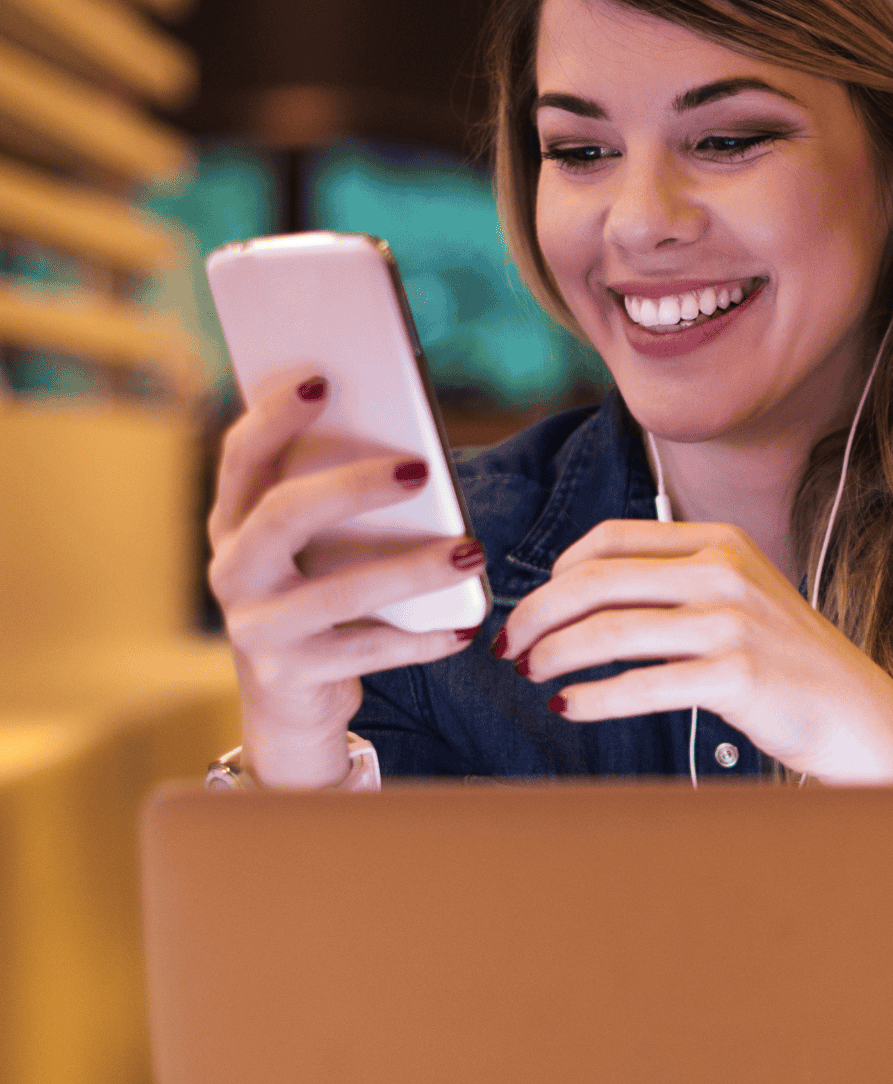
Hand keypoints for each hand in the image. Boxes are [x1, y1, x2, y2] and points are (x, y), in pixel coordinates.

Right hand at [208, 377, 484, 787]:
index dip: (273, 417)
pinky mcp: (289, 676)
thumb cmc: (316, 600)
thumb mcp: (312, 552)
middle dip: (352, 486)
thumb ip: (335, 506)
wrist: (292, 703)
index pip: (240, 458)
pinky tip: (464, 627)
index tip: (322, 380)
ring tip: (469, 551)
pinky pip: (366, 653)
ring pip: (337, 592)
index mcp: (233, 524)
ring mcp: (256, 628)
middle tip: (420, 469)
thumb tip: (412, 455)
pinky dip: (421, 640)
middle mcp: (231, 572)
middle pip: (282, 515)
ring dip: (412, 570)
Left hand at [498, 520, 892, 784]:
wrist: (854, 711)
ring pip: (608, 632)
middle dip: (538, 615)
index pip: (609, 540)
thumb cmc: (780, 658)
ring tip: (532, 674)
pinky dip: (592, 698)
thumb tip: (576, 588)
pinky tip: (569, 706)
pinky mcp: (734, 677)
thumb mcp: (735, 594)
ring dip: (554, 655)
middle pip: (596, 582)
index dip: (555, 572)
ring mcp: (731, 623)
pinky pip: (640, 685)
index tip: (533, 605)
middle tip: (511, 645)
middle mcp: (723, 572)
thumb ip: (671, 580)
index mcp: (718, 541)